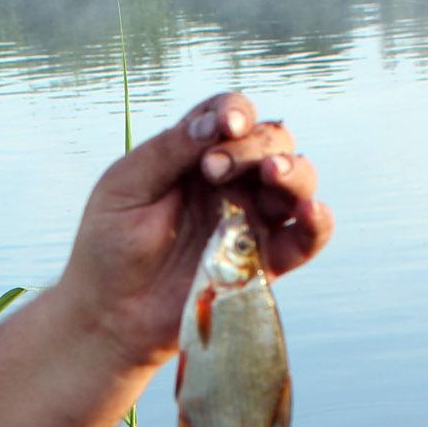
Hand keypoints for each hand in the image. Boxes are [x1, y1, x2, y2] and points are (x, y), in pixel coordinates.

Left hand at [60, 92, 332, 367]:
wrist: (111, 314)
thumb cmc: (109, 245)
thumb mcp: (126, 186)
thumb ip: (170, 150)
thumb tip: (217, 120)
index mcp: (196, 156)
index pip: (232, 116)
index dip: (236, 112)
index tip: (223, 128)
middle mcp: (232, 183)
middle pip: (273, 141)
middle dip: (255, 145)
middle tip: (214, 169)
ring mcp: (251, 221)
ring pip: (298, 181)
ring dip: (293, 170)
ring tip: (271, 174)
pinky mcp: (264, 262)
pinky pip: (305, 240)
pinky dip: (318, 223)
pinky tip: (311, 211)